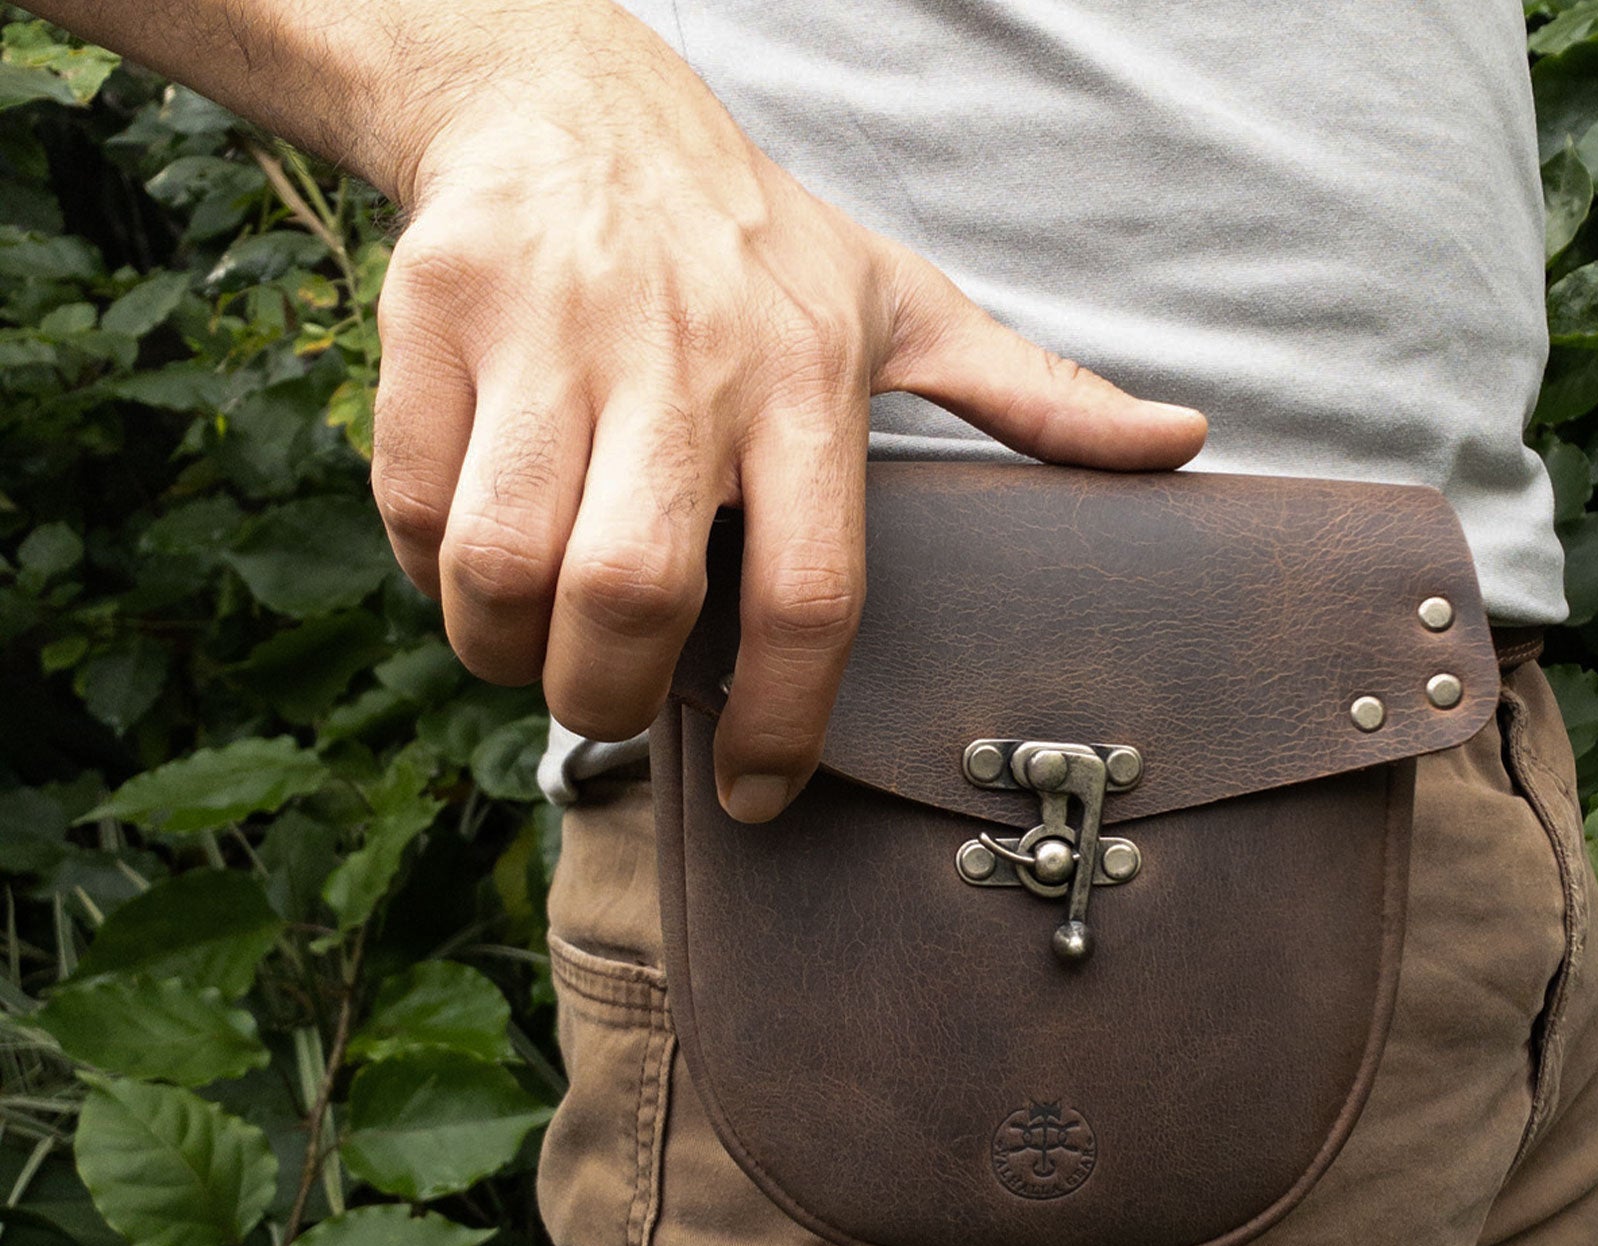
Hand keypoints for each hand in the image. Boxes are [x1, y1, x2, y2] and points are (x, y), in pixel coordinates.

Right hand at [372, 16, 1206, 818]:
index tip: (758, 791)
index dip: (783, 723)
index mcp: (808, 384)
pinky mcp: (437, 315)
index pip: (809, 596)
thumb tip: (1177, 441)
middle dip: (609, 697)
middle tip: (615, 703)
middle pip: (631, 596)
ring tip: (535, 647)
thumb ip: (1028, 397)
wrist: (564, 93)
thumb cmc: (751, 238)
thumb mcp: (900, 300)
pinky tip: (472, 562)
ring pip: (500, 565)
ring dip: (506, 650)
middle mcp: (683, 363)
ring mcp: (551, 335)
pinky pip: (410, 504)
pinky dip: (429, 573)